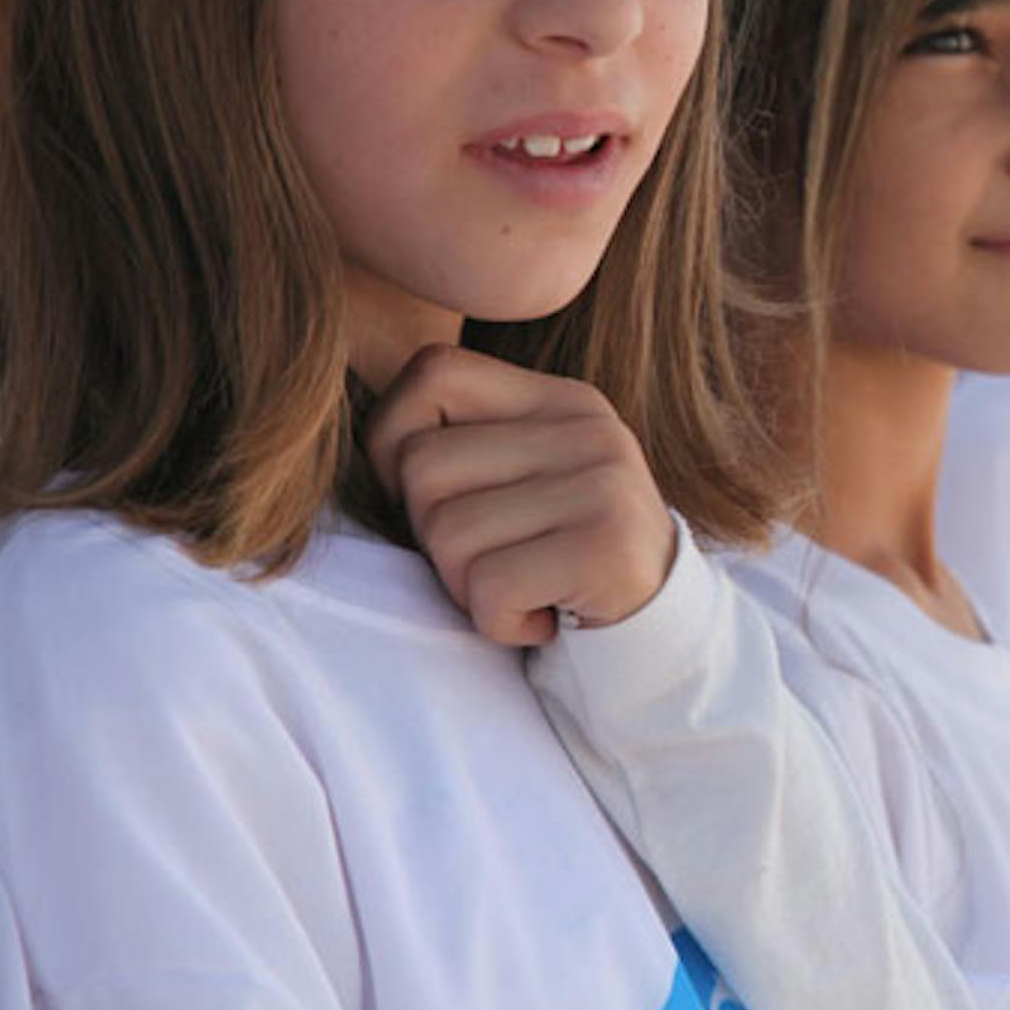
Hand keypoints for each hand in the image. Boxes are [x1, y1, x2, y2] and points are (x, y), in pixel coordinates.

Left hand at [363, 344, 676, 645]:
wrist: (662, 637)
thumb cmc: (561, 561)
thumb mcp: (524, 480)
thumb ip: (462, 443)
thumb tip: (347, 440)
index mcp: (560, 400)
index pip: (431, 373)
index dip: (395, 441)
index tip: (433, 500)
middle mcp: (588, 428)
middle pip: (423, 467)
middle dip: (432, 535)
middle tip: (490, 561)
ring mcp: (603, 484)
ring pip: (447, 534)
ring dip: (465, 587)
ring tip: (520, 589)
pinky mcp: (605, 547)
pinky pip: (488, 587)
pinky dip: (499, 622)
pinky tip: (542, 619)